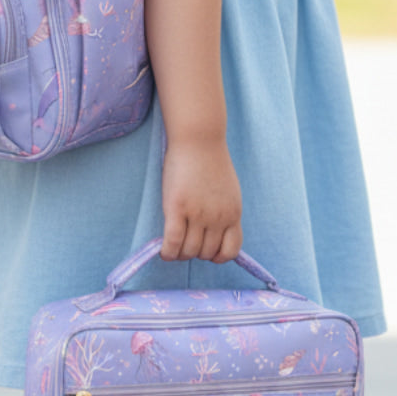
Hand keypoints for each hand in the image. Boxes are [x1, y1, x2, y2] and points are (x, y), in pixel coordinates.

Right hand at [160, 136, 242, 263]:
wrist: (198, 139)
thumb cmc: (211, 160)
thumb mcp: (228, 190)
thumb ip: (224, 210)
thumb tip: (214, 229)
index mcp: (233, 213)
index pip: (230, 250)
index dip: (217, 256)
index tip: (206, 250)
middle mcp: (218, 217)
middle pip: (206, 253)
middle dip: (194, 253)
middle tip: (184, 243)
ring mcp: (198, 214)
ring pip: (189, 251)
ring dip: (179, 254)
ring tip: (172, 245)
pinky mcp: (177, 208)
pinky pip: (173, 242)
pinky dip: (167, 252)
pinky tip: (163, 251)